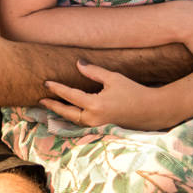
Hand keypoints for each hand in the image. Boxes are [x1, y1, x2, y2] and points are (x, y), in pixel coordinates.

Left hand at [41, 60, 174, 130]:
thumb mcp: (113, 78)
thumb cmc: (134, 92)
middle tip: (40, 99)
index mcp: (95, 105)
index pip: (70, 96)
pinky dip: (72, 119)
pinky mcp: (102, 130)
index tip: (46, 83)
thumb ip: (93, 72)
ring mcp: (98, 127)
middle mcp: (94, 119)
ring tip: (50, 107)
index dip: (57, 89)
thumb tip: (78, 63)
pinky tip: (67, 114)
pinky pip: (82, 125)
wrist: (152, 111)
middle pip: (67, 113)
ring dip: (61, 114)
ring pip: (74, 121)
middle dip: (53, 106)